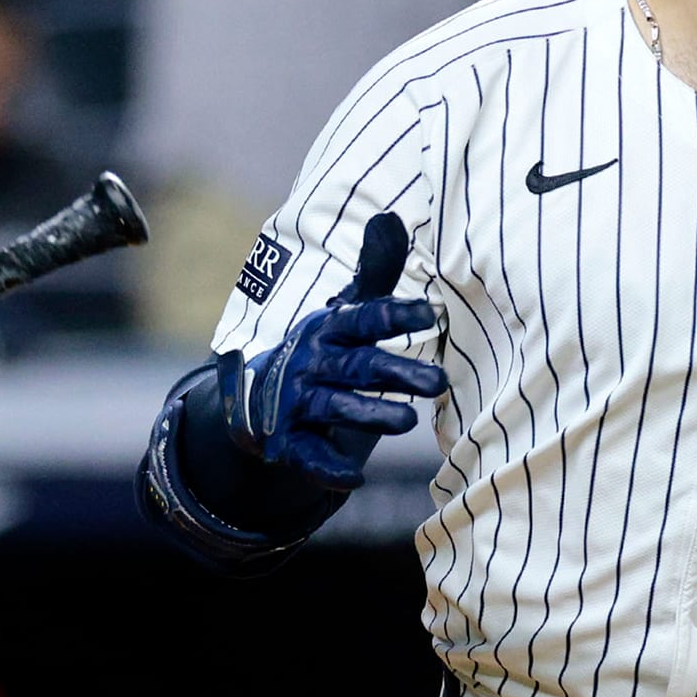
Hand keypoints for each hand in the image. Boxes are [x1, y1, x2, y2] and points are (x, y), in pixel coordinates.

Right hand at [219, 212, 446, 489]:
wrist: (257, 400)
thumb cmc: (322, 352)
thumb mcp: (344, 314)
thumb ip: (373, 275)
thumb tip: (390, 217)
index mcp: (327, 328)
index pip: (364, 317)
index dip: (394, 315)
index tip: (430, 313)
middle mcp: (310, 363)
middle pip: (358, 366)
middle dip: (396, 372)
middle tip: (439, 382)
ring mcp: (295, 403)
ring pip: (336, 408)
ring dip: (370, 414)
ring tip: (406, 422)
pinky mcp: (286, 442)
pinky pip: (308, 456)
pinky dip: (326, 467)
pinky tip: (352, 479)